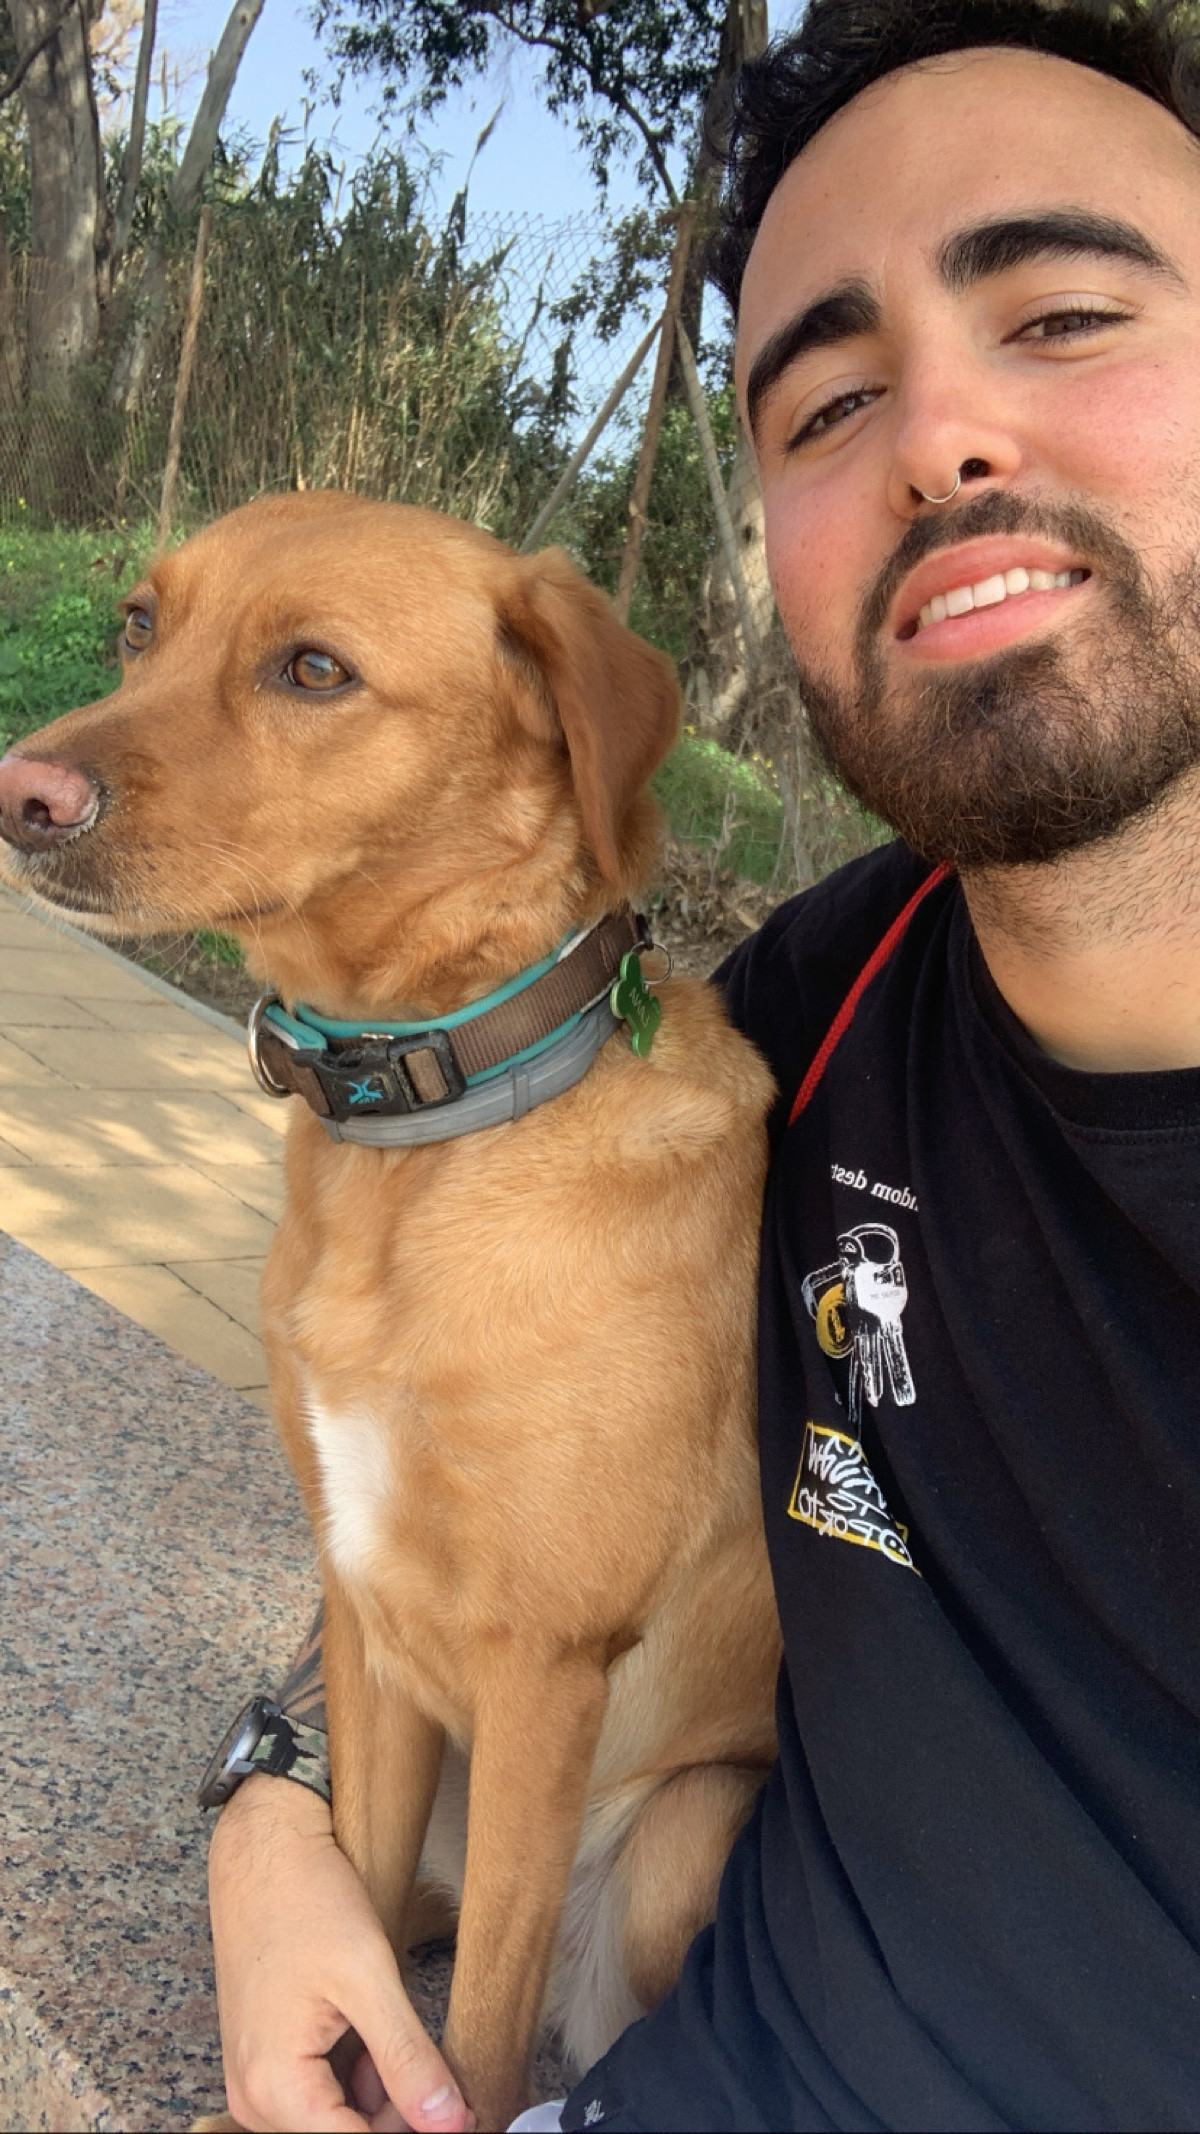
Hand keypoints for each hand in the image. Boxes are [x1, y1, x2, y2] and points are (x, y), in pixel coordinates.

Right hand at [208, 1775, 473, 2132]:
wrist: (263, 1845)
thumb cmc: (304, 1897)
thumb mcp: (368, 1976)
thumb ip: (407, 2057)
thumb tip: (450, 2122)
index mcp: (274, 2087)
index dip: (417, 2132)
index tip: (460, 2115)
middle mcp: (254, 2097)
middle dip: (397, 2113)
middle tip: (437, 2068)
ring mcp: (255, 2079)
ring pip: (335, 2119)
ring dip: (379, 2094)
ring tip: (395, 2031)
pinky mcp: (265, 2059)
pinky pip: (319, 2094)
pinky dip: (356, 2074)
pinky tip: (371, 2030)